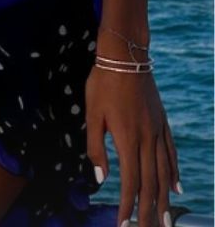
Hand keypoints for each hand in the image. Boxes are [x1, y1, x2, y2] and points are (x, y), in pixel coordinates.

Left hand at [87, 61, 179, 226]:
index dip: (127, 205)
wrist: (125, 57)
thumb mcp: (91, 115)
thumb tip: (100, 179)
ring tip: (164, 220)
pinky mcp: (163, 124)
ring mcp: (158, 132)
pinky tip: (175, 189)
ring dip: (163, 199)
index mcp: (127, 140)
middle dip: (148, 210)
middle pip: (150, 183)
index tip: (123, 224)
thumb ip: (95, 148)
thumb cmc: (102, 84)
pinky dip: (173, 174)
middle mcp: (147, 140)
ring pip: (163, 173)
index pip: (129, 182)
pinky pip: (170, 155)